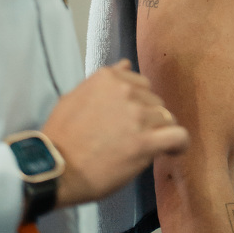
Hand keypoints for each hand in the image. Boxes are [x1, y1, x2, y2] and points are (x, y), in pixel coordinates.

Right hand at [43, 59, 187, 207]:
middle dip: (148, 117)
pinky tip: (173, 151)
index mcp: (109, 77)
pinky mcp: (145, 142)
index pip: (141, 84)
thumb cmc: (61, 136)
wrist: (54, 168)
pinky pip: (178, 136)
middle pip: (154, 101)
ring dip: (159, 132)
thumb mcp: (75, 96)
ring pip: (166, 118)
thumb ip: (104, 80)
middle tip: (133, 137)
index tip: (130, 119)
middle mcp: (127, 90)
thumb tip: (126, 64)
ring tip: (147, 148)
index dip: (138, 103)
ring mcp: (138, 115)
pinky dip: (179, 144)